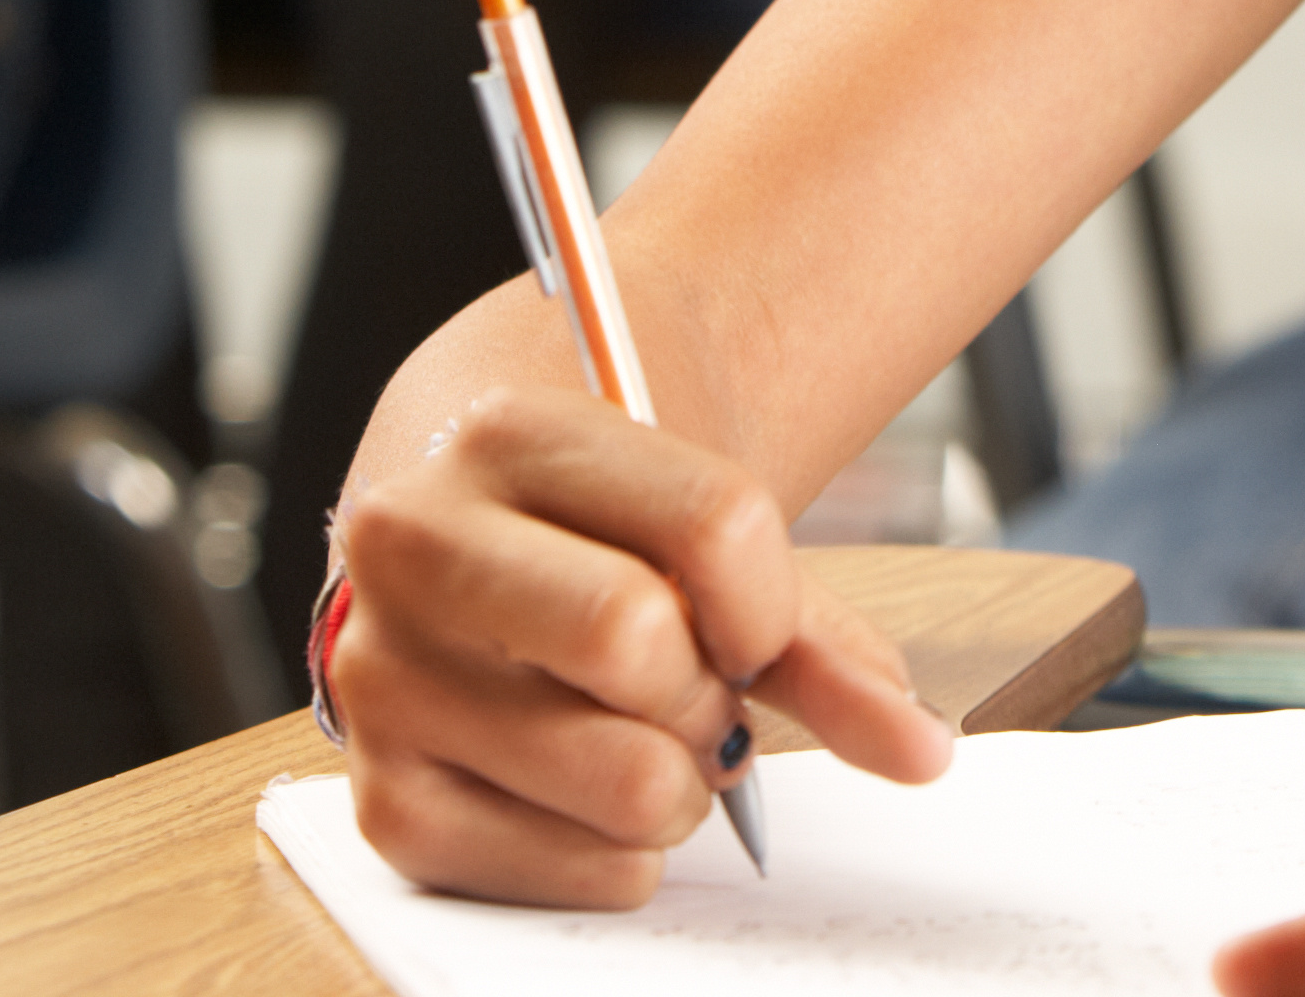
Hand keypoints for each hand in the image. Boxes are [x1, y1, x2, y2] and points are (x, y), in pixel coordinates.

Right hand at [328, 385, 954, 904]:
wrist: (456, 553)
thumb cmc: (596, 545)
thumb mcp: (700, 542)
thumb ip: (819, 643)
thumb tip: (924, 747)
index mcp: (506, 433)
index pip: (712, 522)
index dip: (771, 599)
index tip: (752, 623)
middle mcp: (413, 543)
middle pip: (641, 641)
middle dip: (710, 690)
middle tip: (692, 689)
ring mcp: (381, 677)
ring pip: (624, 778)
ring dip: (678, 787)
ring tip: (639, 738)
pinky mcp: (381, 800)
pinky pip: (572, 871)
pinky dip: (621, 856)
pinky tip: (585, 791)